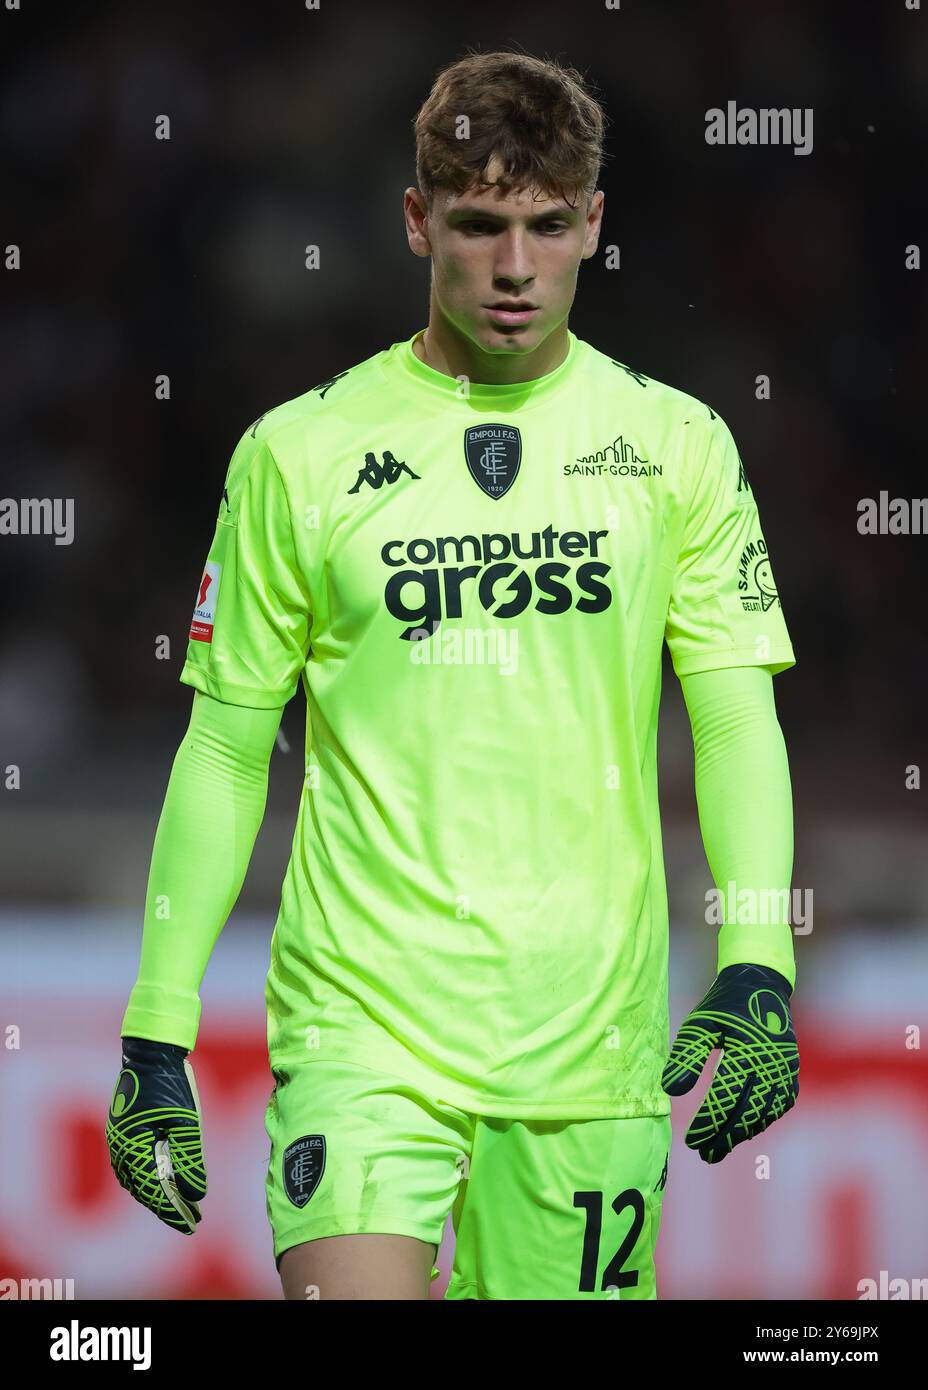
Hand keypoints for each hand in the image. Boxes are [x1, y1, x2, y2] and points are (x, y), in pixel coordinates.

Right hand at [105, 1036, 206, 1231]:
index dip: (173, 1211)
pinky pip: (131, 1163)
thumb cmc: (170, 1085)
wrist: (151, 1053)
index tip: (191, 1225)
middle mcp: (120, 1147)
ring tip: (178, 1205)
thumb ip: (190, 1158)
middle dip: (166, 1206)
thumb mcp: (186, 1122)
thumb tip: (196, 1193)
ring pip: (135, 1178)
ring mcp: (118, 1139)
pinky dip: (146, 1177)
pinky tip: (160, 1179)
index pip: (153, 1191)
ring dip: (155, 1193)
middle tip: (189, 1219)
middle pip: (143, 1188)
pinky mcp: (121, 1130)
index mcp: (134, 1147)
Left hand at [661, 963, 798, 1163]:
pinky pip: (779, 1104)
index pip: (725, 1097)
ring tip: (719, 1148)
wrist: (760, 985)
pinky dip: (762, 1120)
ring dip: (743, 1134)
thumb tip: (671, 1090)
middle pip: (747, 1112)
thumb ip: (686, 1056)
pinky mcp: (790, 1071)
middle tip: (704, 1154)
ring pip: (765, 1113)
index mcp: (746, 1051)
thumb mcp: (699, 1025)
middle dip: (724, 1137)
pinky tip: (744, 1130)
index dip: (709, 1123)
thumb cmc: (722, 1006)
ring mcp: (784, 1069)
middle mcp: (770, 1064)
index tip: (691, 1140)